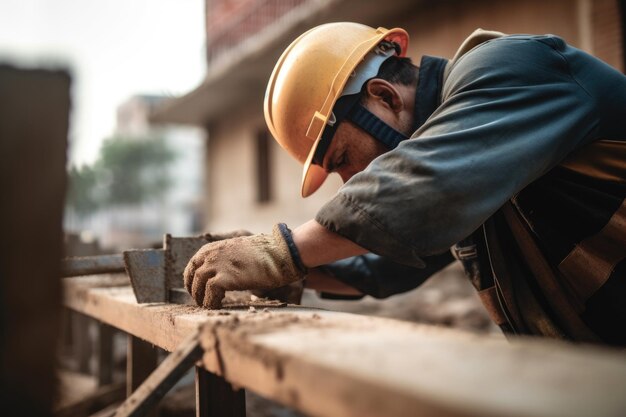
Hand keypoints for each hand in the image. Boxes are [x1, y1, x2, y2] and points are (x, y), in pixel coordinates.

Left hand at [183, 224, 306, 308]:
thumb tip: (220, 268)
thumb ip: (226, 256)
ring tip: (209, 305)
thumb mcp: (239, 250)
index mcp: (214, 247)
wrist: (279, 253)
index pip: (193, 264)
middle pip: (192, 275)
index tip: (196, 288)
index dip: (192, 278)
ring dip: (202, 298)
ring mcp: (216, 266)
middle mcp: (211, 255)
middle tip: (200, 300)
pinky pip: (209, 295)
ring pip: (198, 286)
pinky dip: (211, 302)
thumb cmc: (265, 253)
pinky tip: (218, 306)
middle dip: (194, 289)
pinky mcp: (224, 279)